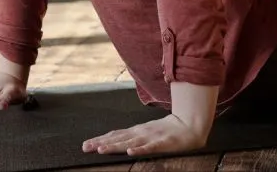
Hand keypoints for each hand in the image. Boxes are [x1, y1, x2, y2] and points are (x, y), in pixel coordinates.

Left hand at [82, 114, 207, 156]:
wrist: (190, 124)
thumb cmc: (167, 131)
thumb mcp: (146, 132)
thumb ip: (131, 137)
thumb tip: (113, 140)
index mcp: (136, 131)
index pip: (115, 135)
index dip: (100, 139)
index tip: (85, 145)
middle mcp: (141, 133)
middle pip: (118, 139)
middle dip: (101, 143)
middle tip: (86, 147)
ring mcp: (151, 137)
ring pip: (130, 143)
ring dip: (116, 146)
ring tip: (102, 149)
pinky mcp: (163, 143)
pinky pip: (150, 147)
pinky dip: (140, 150)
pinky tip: (131, 152)